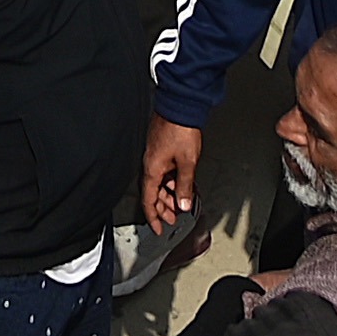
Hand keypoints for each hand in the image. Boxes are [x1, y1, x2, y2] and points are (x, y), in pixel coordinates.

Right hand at [143, 118, 203, 240]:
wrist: (180, 106)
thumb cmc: (180, 130)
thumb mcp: (187, 163)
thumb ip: (185, 186)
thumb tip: (183, 204)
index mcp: (152, 170)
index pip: (149, 201)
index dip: (153, 218)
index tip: (158, 229)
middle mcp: (151, 164)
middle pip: (154, 194)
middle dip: (164, 208)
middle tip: (174, 219)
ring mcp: (156, 156)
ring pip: (160, 183)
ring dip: (169, 195)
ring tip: (181, 203)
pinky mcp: (162, 150)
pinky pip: (164, 173)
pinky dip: (172, 182)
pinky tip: (182, 185)